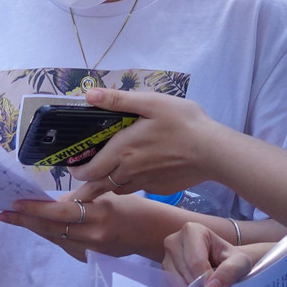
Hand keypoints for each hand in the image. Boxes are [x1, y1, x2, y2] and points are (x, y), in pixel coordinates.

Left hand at [0, 192, 162, 261]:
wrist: (152, 233)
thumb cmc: (133, 206)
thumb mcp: (108, 194)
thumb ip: (82, 199)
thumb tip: (55, 202)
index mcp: (100, 213)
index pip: (61, 212)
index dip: (37, 208)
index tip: (17, 202)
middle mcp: (94, 234)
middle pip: (51, 229)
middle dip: (25, 220)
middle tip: (4, 213)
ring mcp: (91, 249)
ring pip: (54, 238)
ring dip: (33, 227)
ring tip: (13, 217)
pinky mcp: (90, 257)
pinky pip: (64, 244)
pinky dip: (49, 233)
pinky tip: (36, 225)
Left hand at [69, 88, 225, 199]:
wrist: (214, 151)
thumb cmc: (183, 122)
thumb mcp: (150, 103)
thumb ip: (118, 100)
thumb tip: (89, 95)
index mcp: (123, 150)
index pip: (90, 171)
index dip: (77, 172)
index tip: (72, 168)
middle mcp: (129, 171)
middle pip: (98, 187)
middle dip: (85, 187)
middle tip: (78, 183)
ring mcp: (145, 182)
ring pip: (117, 191)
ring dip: (105, 188)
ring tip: (99, 182)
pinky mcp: (160, 187)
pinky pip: (137, 189)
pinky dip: (128, 187)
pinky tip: (132, 178)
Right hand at [162, 222, 255, 286]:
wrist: (223, 262)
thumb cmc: (231, 259)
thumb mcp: (240, 262)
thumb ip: (231, 271)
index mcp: (192, 230)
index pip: (196, 262)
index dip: (208, 279)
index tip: (219, 284)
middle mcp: (174, 240)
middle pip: (185, 272)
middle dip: (200, 286)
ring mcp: (166, 255)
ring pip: (176, 281)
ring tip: (205, 285)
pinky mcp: (164, 269)